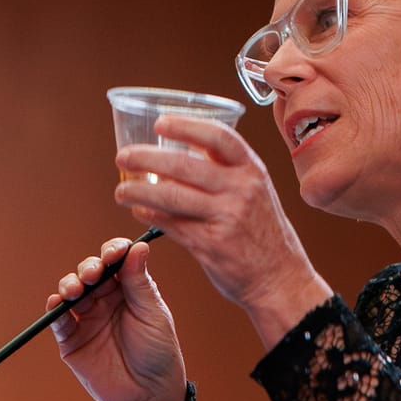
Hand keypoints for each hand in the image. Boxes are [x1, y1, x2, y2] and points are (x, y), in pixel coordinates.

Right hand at [47, 237, 186, 400]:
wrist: (149, 396)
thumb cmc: (158, 353)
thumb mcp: (153, 315)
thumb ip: (140, 283)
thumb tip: (138, 246)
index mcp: (129, 289)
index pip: (116, 260)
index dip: (112, 251)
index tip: (115, 252)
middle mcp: (106, 299)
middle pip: (90, 271)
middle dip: (89, 267)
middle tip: (93, 274)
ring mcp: (87, 319)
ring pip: (71, 291)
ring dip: (70, 284)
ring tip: (76, 290)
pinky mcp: (72, 340)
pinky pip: (58, 321)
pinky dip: (54, 309)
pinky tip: (58, 304)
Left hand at [114, 115, 331, 347]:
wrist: (279, 278)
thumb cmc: (263, 232)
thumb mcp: (256, 191)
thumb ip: (226, 170)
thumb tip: (184, 147)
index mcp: (252, 170)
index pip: (218, 136)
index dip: (186, 126)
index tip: (159, 123)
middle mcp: (241, 189)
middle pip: (184, 164)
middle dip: (146, 158)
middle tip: (122, 157)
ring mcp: (225, 217)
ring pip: (171, 195)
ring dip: (138, 190)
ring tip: (121, 190)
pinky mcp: (210, 244)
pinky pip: (171, 224)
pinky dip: (150, 215)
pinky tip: (138, 211)